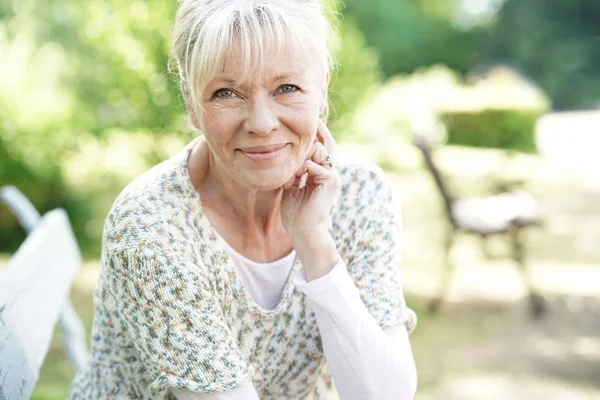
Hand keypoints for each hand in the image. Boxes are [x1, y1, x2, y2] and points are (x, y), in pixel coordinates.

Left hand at [281, 120, 339, 278]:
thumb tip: (287, 156)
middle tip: (292, 151)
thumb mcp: (290, 187)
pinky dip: (300, 169)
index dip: (314, 135)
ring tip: (292, 173)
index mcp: (322, 173)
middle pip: (325, 142)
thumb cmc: (295, 214)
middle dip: (308, 140)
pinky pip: (313, 164)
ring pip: (318, 149)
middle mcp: (330, 172)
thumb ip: (293, 171)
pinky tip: (294, 180)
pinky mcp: (331, 181)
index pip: (322, 147)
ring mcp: (332, 175)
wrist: (303, 231)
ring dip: (301, 157)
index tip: (297, 128)